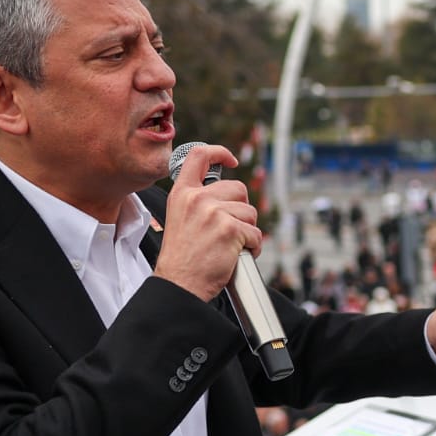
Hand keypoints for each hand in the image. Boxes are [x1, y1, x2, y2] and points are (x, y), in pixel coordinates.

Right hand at [154, 145, 259, 300]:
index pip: (199, 156)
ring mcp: (214, 213)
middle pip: (239, 188)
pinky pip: (256, 234)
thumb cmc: (183, 257)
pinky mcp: (230, 229)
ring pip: (250, 212)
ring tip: (230, 245)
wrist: (179, 283)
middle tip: (230, 229)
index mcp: (182, 193)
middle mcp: (197, 199)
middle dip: (242, 209)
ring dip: (248, 230)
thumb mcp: (180, 217)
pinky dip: (253, 247)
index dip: (219, 153)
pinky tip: (237, 255)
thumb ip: (198, 201)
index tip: (230, 160)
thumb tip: (227, 193)